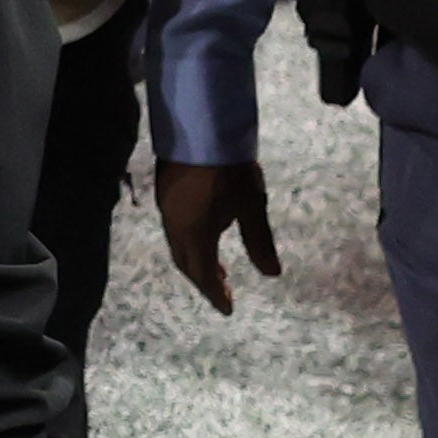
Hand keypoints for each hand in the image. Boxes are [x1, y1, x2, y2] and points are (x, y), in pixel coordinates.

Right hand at [155, 158, 279, 315]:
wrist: (201, 127)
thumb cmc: (230, 169)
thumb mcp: (251, 206)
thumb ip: (259, 241)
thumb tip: (272, 273)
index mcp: (195, 234)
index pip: (203, 274)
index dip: (216, 294)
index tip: (228, 310)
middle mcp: (175, 226)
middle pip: (186, 263)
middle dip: (204, 279)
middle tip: (224, 290)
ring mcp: (167, 208)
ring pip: (178, 246)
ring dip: (197, 261)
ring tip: (218, 267)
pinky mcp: (165, 192)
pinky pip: (175, 229)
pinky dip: (190, 243)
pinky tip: (205, 234)